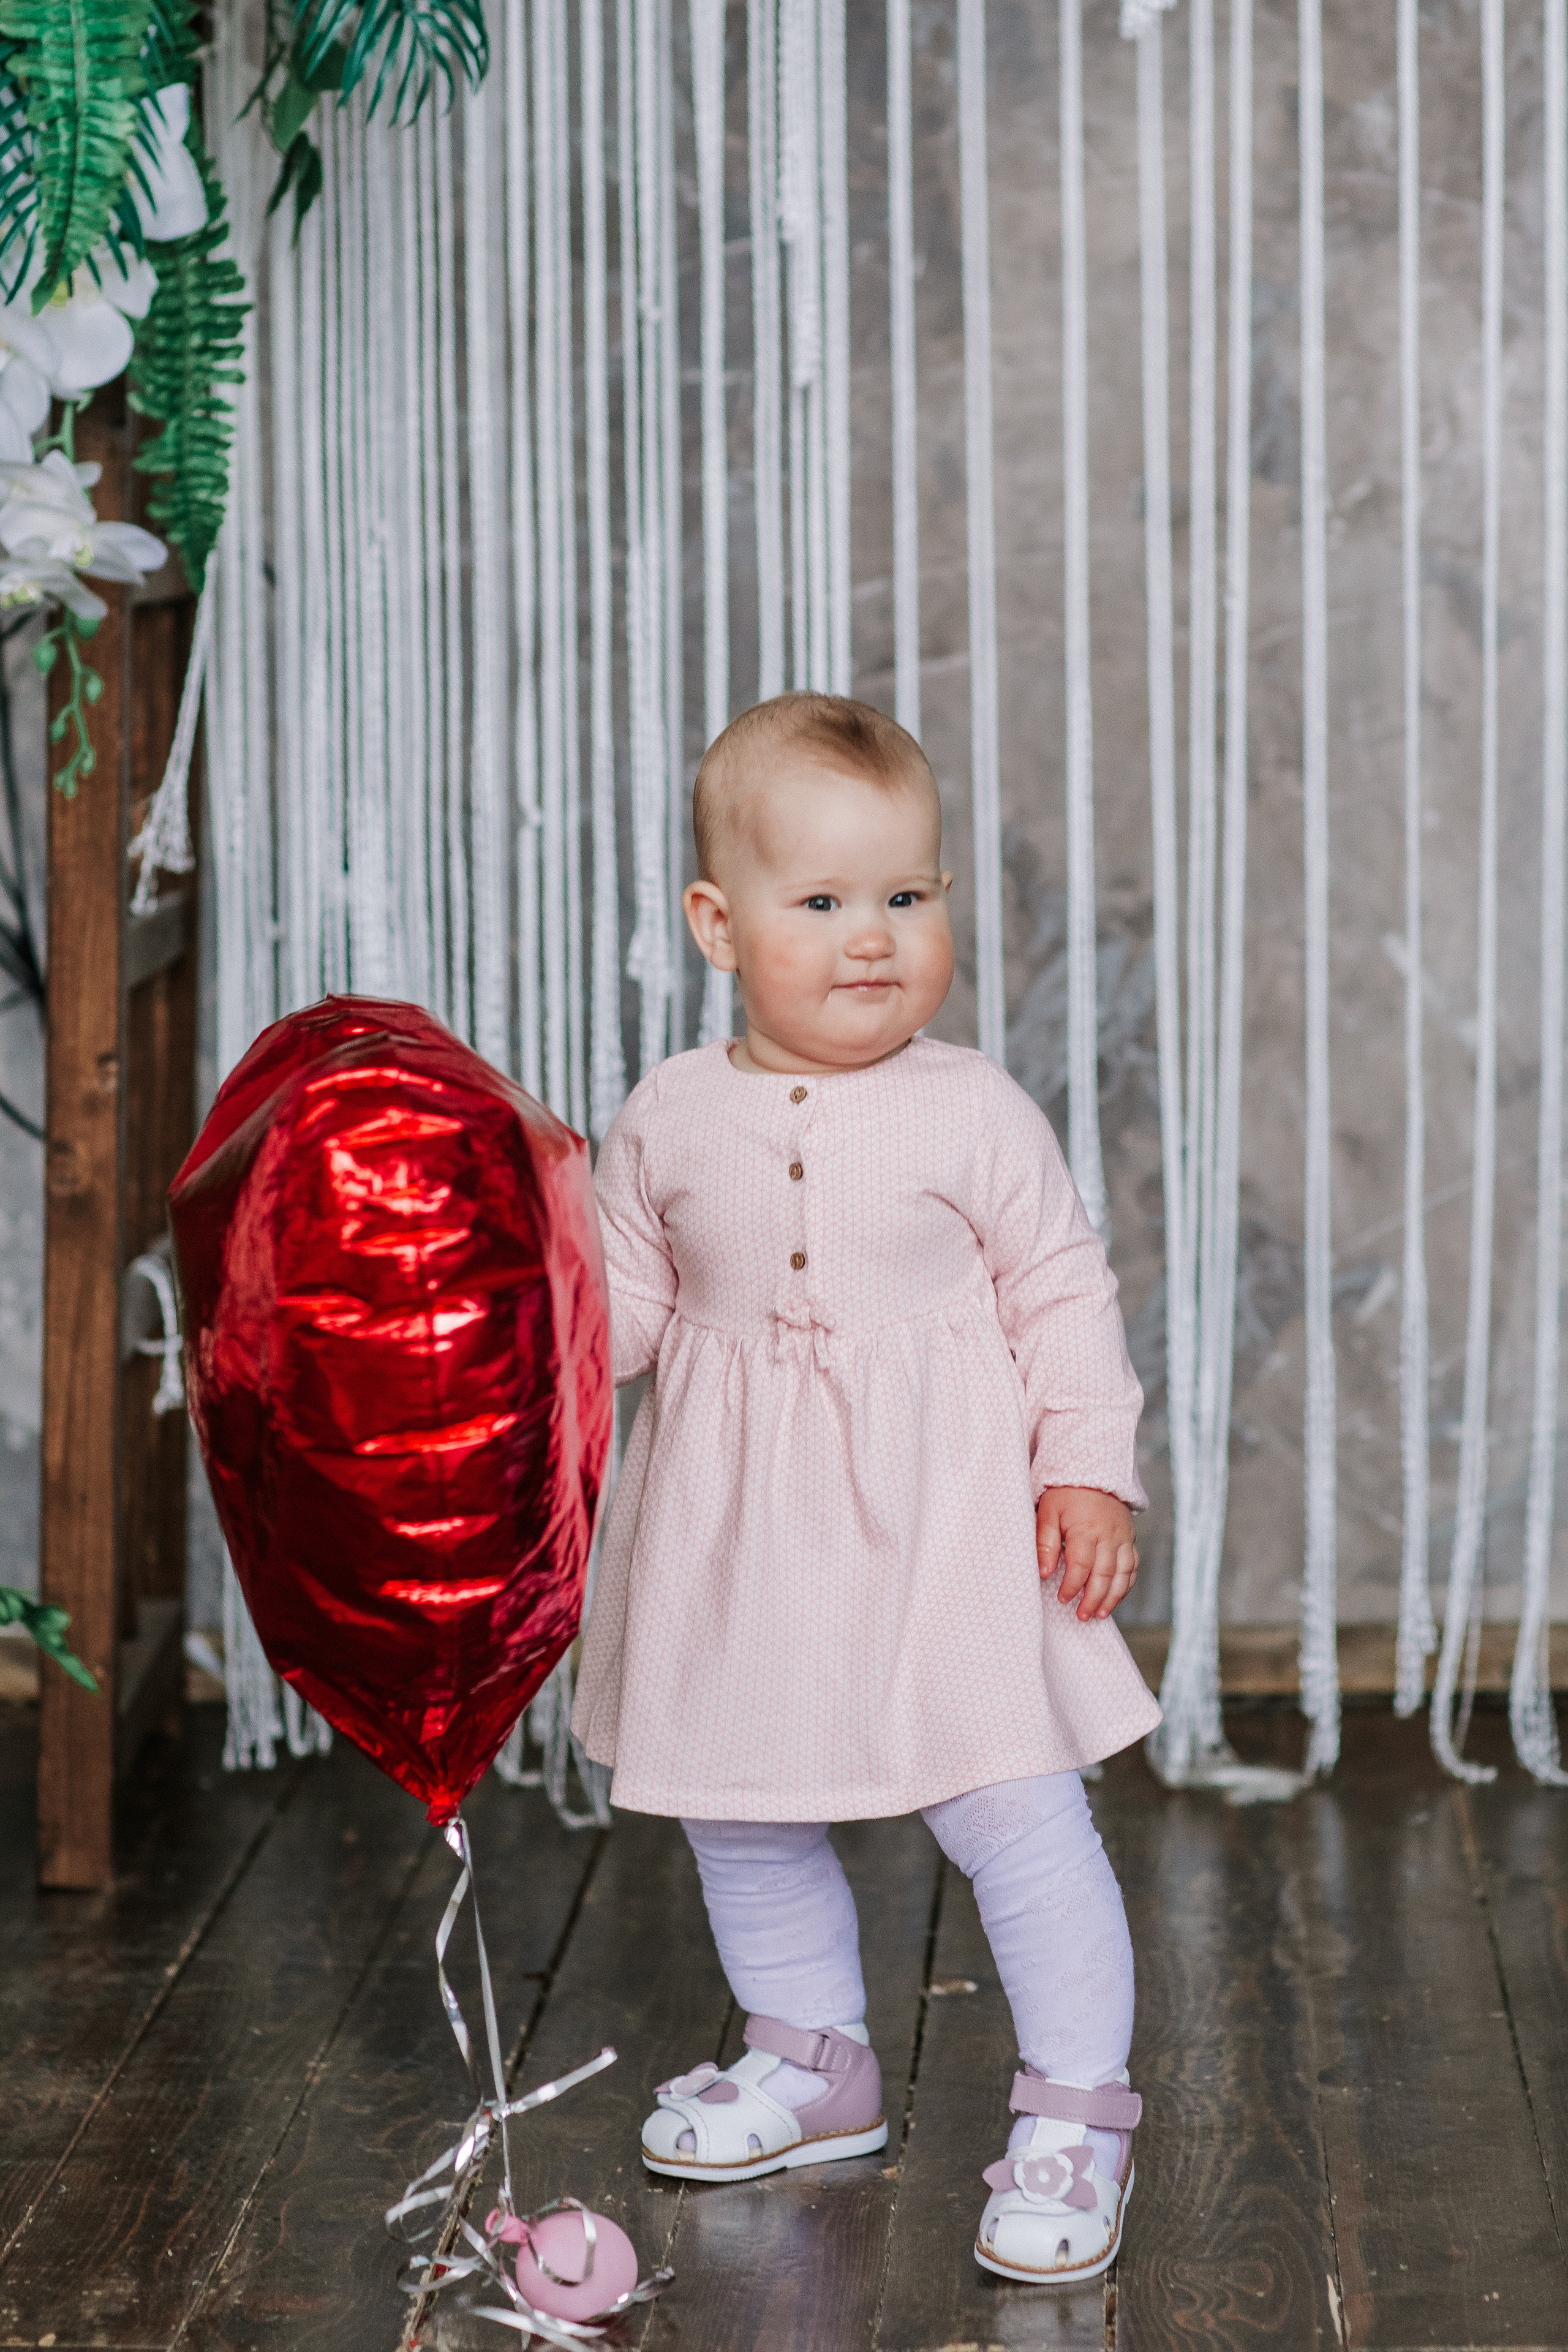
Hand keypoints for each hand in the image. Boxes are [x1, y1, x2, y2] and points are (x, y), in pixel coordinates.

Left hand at [1036, 1487, 1138, 1622]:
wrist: (1093, 1474)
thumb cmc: (1065, 1494)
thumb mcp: (1048, 1513)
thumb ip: (1045, 1543)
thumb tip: (1044, 1573)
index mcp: (1086, 1528)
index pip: (1081, 1566)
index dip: (1072, 1586)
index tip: (1062, 1599)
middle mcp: (1109, 1535)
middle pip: (1104, 1574)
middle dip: (1093, 1599)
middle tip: (1083, 1616)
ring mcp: (1123, 1537)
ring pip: (1123, 1574)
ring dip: (1113, 1597)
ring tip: (1100, 1614)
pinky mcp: (1130, 1539)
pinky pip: (1132, 1566)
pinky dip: (1126, 1585)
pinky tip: (1115, 1597)